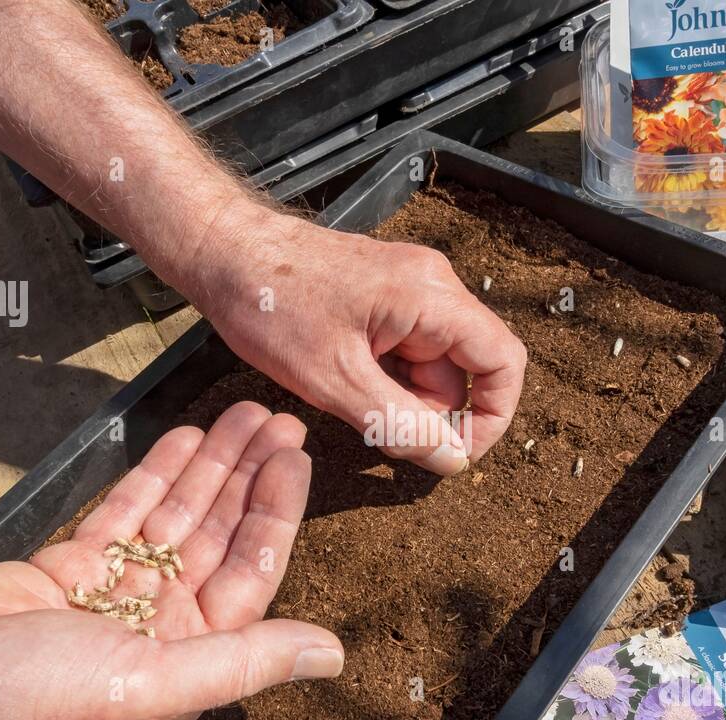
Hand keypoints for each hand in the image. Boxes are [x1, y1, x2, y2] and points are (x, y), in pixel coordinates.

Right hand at [0, 405, 340, 719]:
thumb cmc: (22, 703)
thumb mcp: (149, 684)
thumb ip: (243, 662)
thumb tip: (334, 655)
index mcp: (184, 664)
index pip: (248, 576)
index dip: (273, 514)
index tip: (294, 457)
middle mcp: (154, 631)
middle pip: (215, 539)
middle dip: (246, 479)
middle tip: (274, 418)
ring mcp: (107, 597)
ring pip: (172, 520)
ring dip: (206, 468)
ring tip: (240, 414)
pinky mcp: (61, 570)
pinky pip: (121, 515)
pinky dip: (152, 477)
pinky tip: (183, 439)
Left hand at [176, 210, 527, 476]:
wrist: (222, 251)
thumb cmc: (270, 305)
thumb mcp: (335, 381)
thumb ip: (400, 424)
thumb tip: (452, 461)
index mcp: (431, 297)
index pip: (503, 362)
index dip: (492, 416)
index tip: (455, 454)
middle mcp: (431, 286)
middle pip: (465, 369)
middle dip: (430, 411)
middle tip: (374, 426)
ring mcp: (408, 289)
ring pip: (433, 365)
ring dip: (401, 397)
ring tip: (345, 396)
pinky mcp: (385, 297)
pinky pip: (407, 350)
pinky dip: (384, 378)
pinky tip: (341, 378)